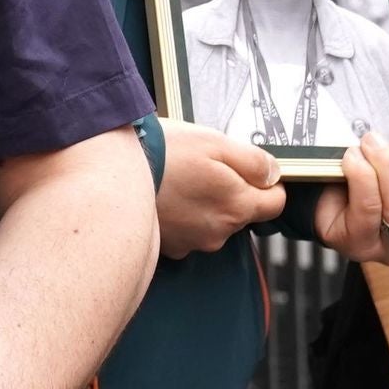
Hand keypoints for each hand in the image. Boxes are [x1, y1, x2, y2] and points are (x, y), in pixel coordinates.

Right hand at [156, 121, 286, 257]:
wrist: (113, 174)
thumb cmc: (164, 153)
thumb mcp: (216, 142)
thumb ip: (254, 161)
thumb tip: (274, 174)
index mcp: (237, 206)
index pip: (275, 203)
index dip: (266, 183)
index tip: (247, 169)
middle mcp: (219, 232)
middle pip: (242, 213)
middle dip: (230, 192)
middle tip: (203, 167)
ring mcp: (193, 242)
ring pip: (213, 223)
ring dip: (204, 205)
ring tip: (179, 180)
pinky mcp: (170, 246)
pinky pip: (187, 231)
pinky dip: (181, 217)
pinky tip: (165, 197)